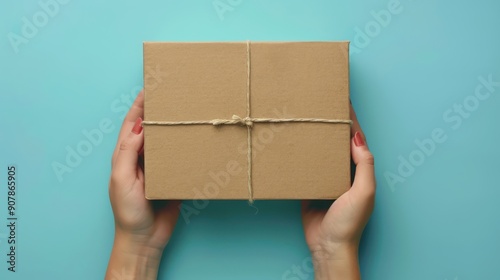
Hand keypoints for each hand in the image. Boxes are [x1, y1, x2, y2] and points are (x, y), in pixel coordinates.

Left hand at [106, 91, 179, 279]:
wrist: (145, 239)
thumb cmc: (128, 211)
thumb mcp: (122, 179)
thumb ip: (128, 152)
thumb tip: (138, 126)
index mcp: (125, 156)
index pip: (131, 125)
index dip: (139, 106)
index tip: (149, 88)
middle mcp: (141, 159)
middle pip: (149, 129)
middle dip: (157, 111)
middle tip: (170, 96)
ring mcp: (157, 168)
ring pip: (165, 142)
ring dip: (172, 128)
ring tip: (184, 113)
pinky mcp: (171, 178)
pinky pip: (179, 160)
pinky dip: (185, 148)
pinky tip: (194, 141)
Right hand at [302, 104, 375, 279]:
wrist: (328, 246)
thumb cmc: (349, 222)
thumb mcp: (364, 192)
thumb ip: (364, 164)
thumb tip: (356, 137)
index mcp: (359, 171)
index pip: (356, 139)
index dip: (351, 120)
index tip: (343, 100)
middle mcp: (343, 173)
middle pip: (337, 143)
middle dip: (331, 124)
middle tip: (320, 105)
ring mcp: (325, 180)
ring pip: (320, 153)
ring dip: (315, 138)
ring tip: (306, 120)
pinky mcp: (309, 189)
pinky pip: (305, 169)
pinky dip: (300, 156)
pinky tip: (293, 145)